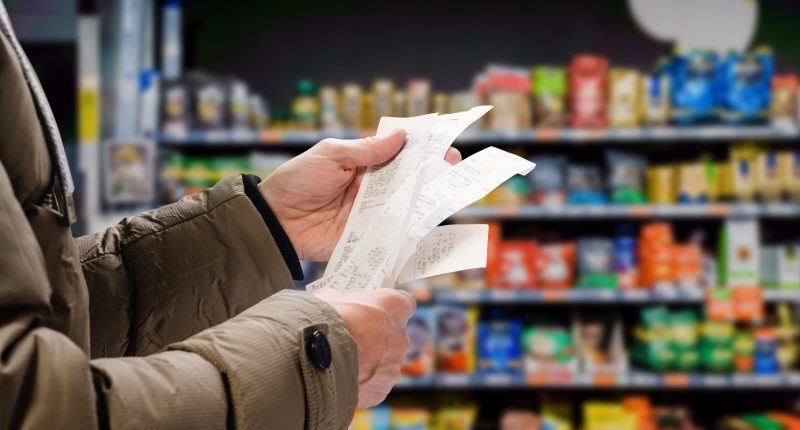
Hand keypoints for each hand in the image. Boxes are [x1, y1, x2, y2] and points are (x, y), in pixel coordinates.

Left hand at [259, 129, 461, 260]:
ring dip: (425, 201)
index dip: (421, 149)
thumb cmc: (297, 181)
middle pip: (408, 180)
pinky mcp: (366, 237)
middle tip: (453, 167)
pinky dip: (410, 231)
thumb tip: (401, 136)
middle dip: (431, 173)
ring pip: (405, 206)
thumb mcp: (331, 156)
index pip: (398, 154)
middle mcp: (371, 188)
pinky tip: (429, 226)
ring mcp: (371, 214)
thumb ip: (367, 150)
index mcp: (363, 163)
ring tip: (448, 193)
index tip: (444, 144)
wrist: (275, 221)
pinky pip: (392, 234)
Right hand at [313, 287, 414, 408]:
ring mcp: (393, 366)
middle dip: (376, 338)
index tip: (375, 311)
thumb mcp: (332, 298)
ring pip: (384, 363)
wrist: (315, 356)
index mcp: (394, 307)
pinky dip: (360, 383)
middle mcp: (401, 336)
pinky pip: (373, 384)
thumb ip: (343, 300)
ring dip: (368, 362)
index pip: (404, 303)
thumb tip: (335, 303)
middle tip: (353, 339)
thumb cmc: (326, 320)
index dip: (388, 308)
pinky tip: (341, 378)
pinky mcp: (381, 389)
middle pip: (394, 336)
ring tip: (342, 362)